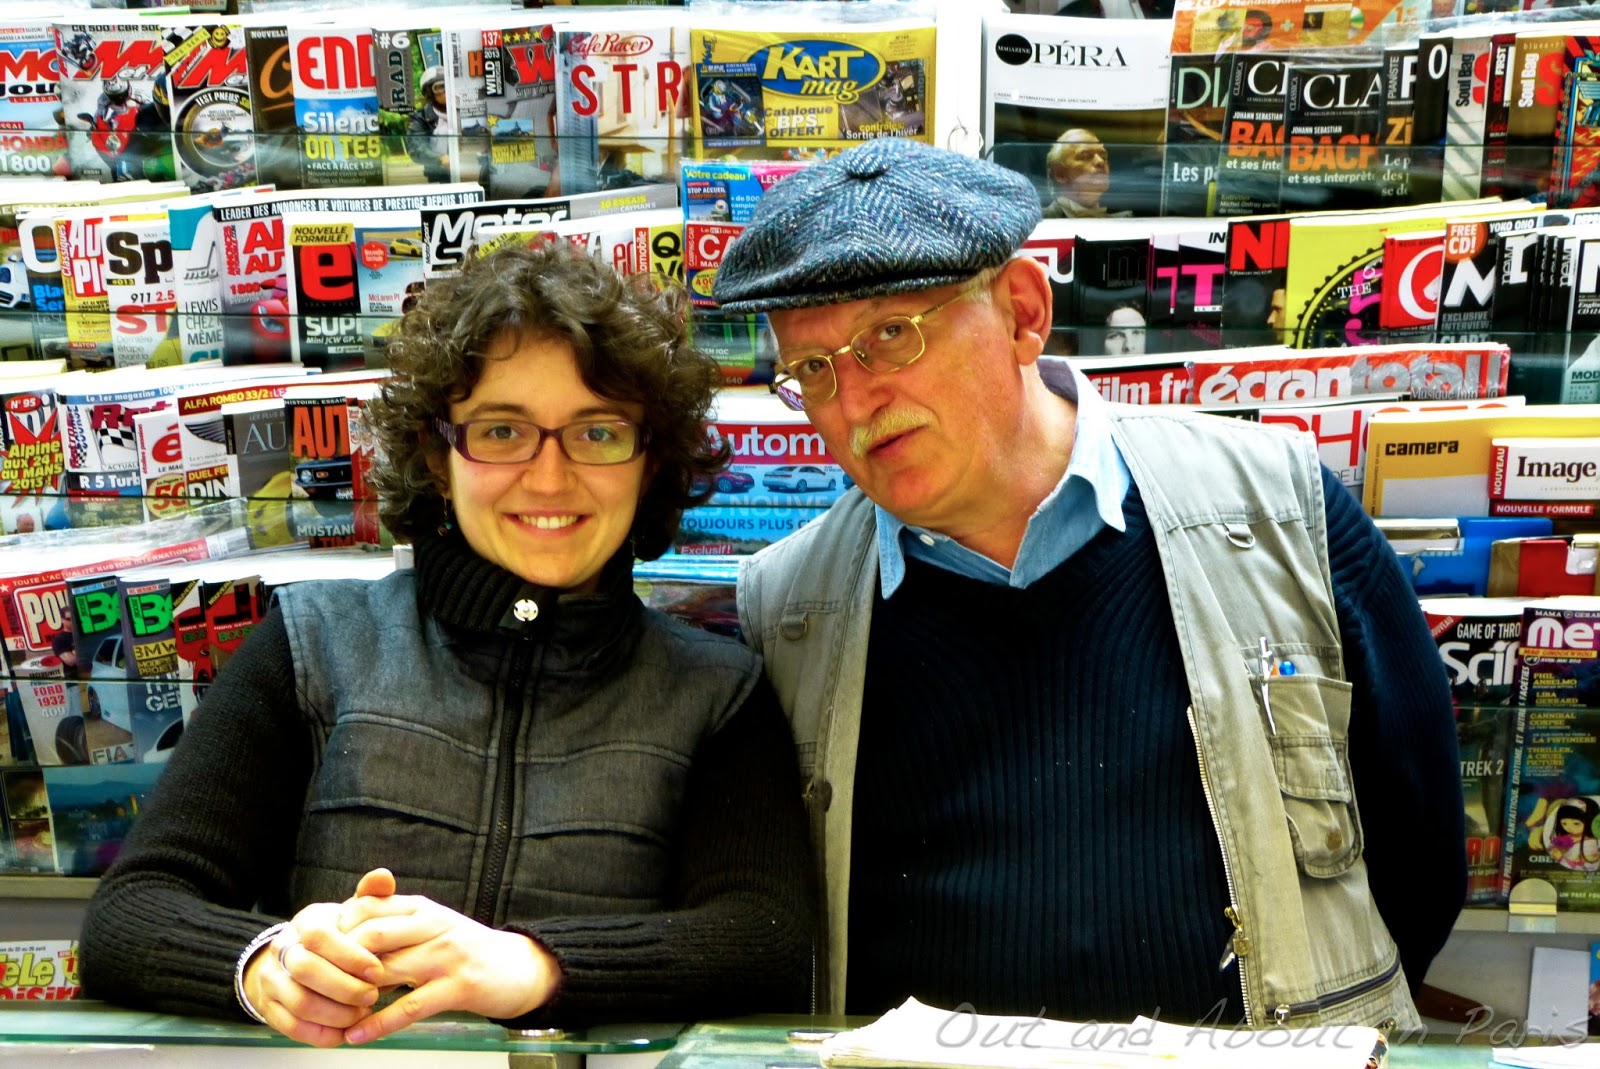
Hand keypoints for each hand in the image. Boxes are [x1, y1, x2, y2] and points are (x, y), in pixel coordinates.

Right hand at [242, 869, 393, 1046]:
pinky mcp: (269, 1009)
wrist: (293, 958)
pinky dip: (321, 1034)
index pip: (321, 938)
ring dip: (336, 1014)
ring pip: (300, 1003)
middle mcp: (282, 949)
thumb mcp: (350, 913)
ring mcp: (271, 980)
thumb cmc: (336, 936)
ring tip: (361, 1014)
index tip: (378, 971)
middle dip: (345, 988)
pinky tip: (344, 1032)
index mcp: (306, 923)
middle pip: (307, 971)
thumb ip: (370, 896)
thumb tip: (384, 876)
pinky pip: (292, 1027)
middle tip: (373, 997)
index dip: (351, 957)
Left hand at [338, 892, 560, 1044]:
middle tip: (316, 984)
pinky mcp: (458, 987)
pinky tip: (357, 1035)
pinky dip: (378, 1023)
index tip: (317, 953)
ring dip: (352, 994)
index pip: (367, 908)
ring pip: (387, 969)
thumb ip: (394, 925)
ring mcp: (447, 955)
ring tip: (328, 1013)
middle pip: (370, 935)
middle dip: (338, 961)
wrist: (519, 968)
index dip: (336, 930)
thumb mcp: (431, 926)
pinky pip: (409, 1006)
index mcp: (423, 908)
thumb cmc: (467, 950)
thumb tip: (343, 935)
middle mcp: (434, 924)